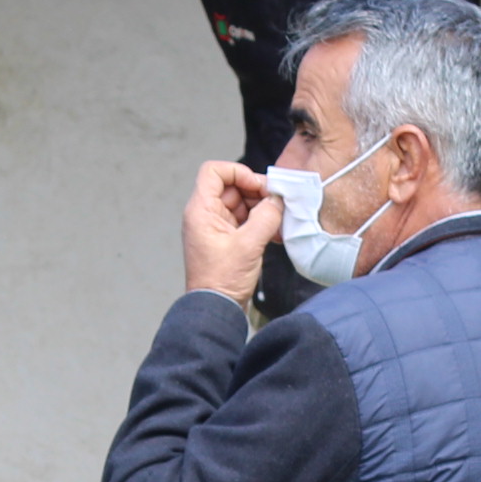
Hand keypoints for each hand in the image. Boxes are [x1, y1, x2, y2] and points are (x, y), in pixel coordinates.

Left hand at [183, 159, 279, 306]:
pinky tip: (276, 234)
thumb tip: (277, 201)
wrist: (216, 310)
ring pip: (242, 203)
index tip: (258, 187)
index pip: (214, 171)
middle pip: (232, 186)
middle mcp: (205, 215)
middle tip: (277, 204)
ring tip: (279, 223)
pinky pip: (245, 221)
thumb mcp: (249, 245)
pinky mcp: (226, 240)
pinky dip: (260, 223)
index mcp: (201, 210)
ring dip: (262, 209)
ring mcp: (216, 227)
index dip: (238, 172)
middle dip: (257, 192)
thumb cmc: (222, 281)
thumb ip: (266, 217)